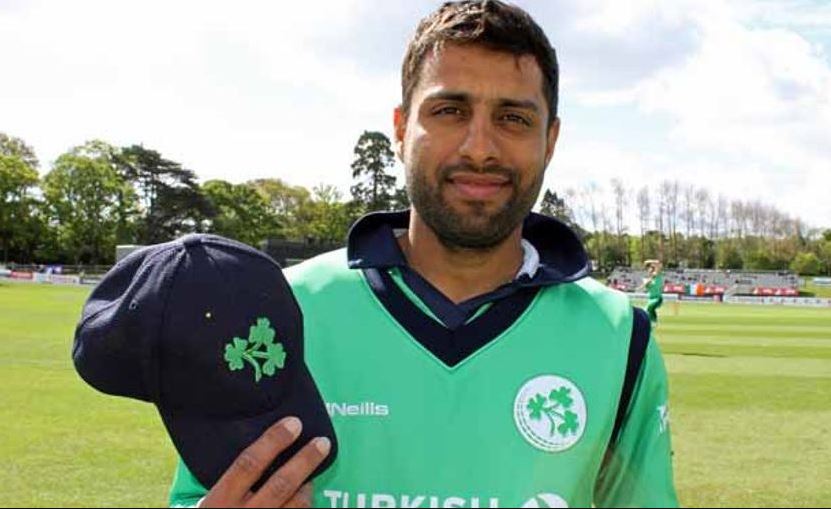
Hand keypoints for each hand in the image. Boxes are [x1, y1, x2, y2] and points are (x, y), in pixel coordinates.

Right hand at [200, 417, 330, 507]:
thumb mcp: (213, 501)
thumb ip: (233, 481)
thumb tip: (266, 446)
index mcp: (220, 501)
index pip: (249, 464)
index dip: (273, 441)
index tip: (294, 423)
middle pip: (281, 484)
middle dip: (305, 461)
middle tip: (323, 442)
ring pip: (296, 506)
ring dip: (307, 488)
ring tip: (311, 476)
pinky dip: (304, 507)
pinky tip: (304, 500)